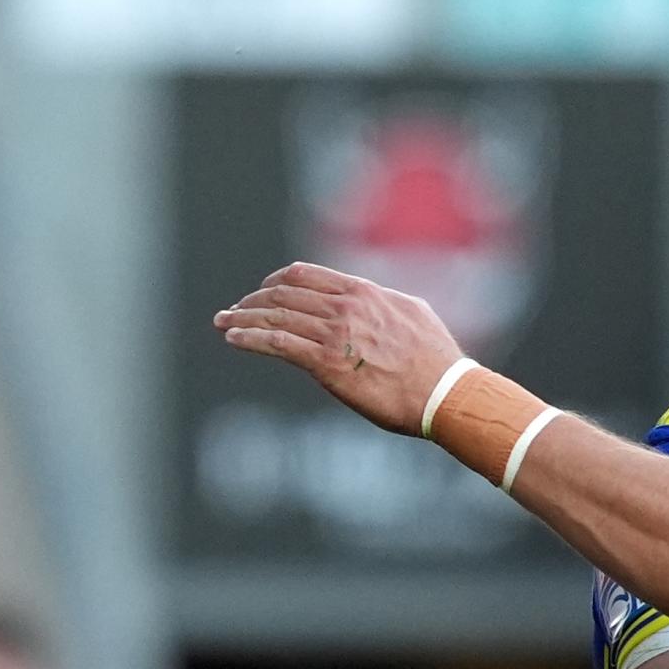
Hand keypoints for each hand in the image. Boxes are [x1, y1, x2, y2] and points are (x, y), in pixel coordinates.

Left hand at [215, 263, 461, 434]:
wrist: (444, 393)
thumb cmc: (437, 362)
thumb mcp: (415, 315)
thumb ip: (385, 304)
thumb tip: (374, 301)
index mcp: (364, 292)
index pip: (305, 275)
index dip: (277, 281)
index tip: (263, 291)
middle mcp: (345, 307)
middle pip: (282, 294)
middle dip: (252, 300)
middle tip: (235, 310)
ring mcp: (334, 334)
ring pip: (274, 316)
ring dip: (243, 318)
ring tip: (224, 323)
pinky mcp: (325, 363)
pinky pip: (276, 343)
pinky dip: (250, 338)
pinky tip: (234, 340)